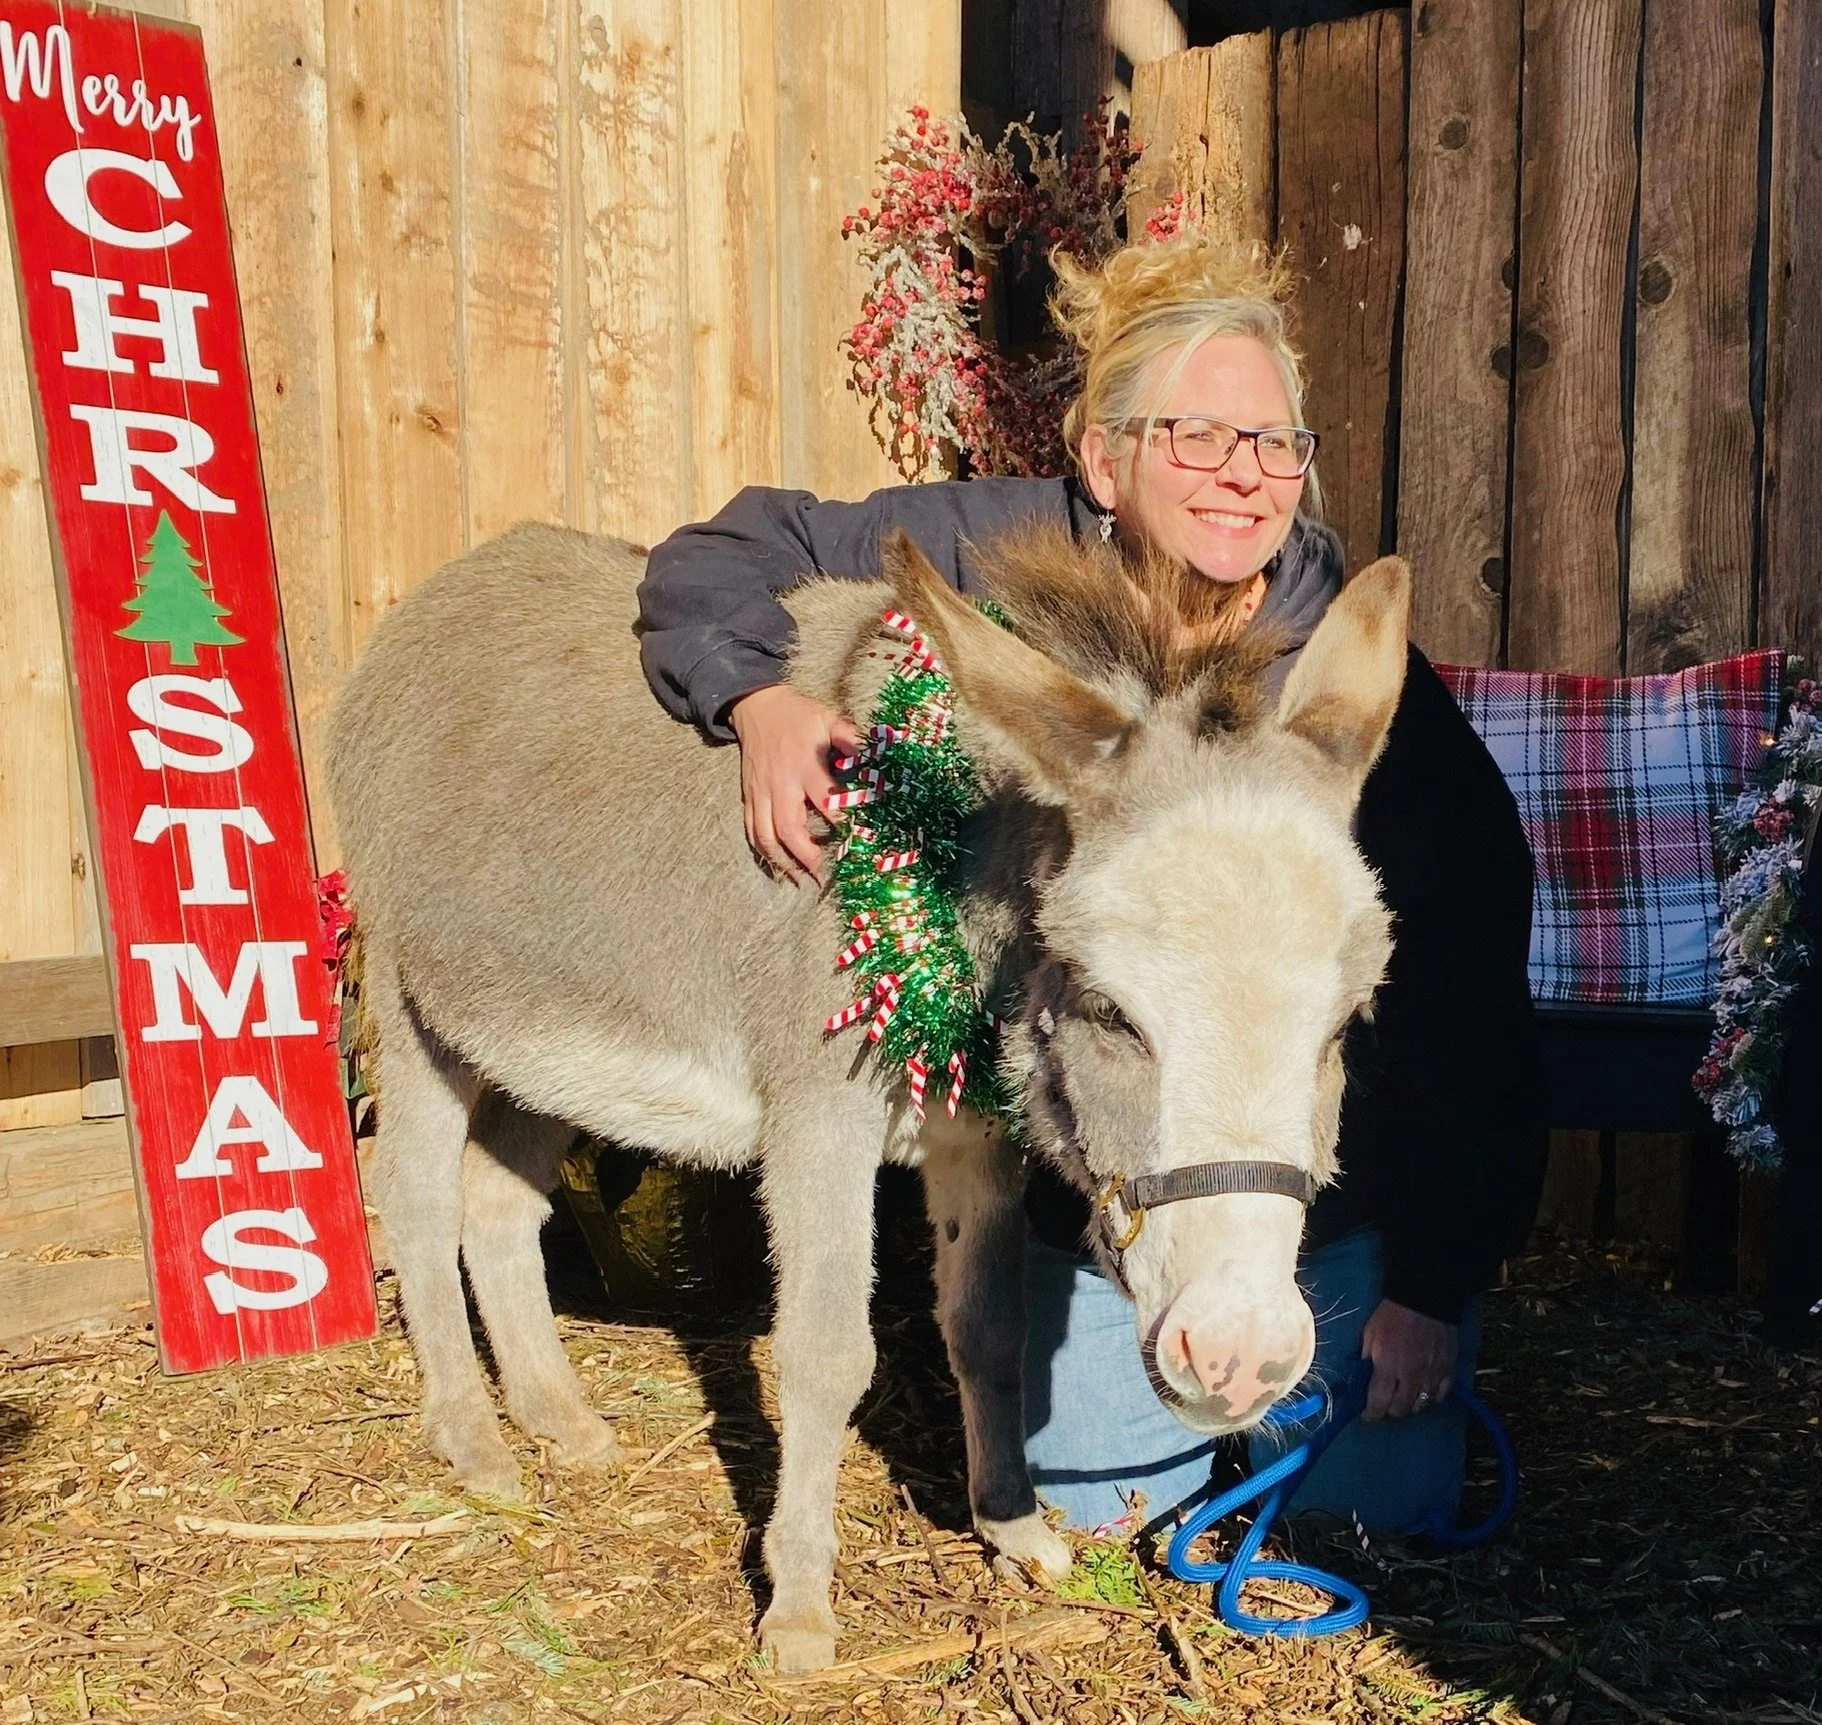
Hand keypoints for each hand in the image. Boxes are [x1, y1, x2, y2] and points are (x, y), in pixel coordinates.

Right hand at [728, 685, 863, 883]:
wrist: (756, 705)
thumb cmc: (798, 714)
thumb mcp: (828, 718)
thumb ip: (851, 737)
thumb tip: (880, 752)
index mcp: (804, 765)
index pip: (825, 800)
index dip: (841, 823)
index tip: (857, 842)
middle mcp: (780, 783)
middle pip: (789, 828)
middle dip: (807, 855)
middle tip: (824, 874)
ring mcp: (761, 792)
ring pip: (766, 835)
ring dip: (783, 862)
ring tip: (800, 879)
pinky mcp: (749, 796)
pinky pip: (751, 830)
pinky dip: (763, 852)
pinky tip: (777, 865)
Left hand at [1359, 1298, 1457, 1421]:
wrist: (1424, 1299)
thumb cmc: (1392, 1315)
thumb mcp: (1369, 1335)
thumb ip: (1367, 1361)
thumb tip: (1362, 1381)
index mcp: (1387, 1366)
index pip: (1378, 1403)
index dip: (1370, 1415)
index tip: (1367, 1416)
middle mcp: (1410, 1376)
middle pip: (1401, 1410)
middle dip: (1389, 1411)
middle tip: (1385, 1403)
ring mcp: (1432, 1375)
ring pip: (1421, 1406)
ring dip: (1410, 1406)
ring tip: (1403, 1397)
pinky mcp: (1448, 1370)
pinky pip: (1441, 1395)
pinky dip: (1431, 1398)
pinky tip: (1423, 1392)